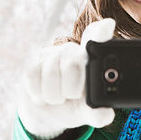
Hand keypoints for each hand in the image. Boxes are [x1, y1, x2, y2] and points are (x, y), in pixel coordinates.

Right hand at [17, 19, 116, 139]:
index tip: (107, 24)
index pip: (98, 38)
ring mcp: (52, 54)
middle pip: (73, 62)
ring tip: (58, 97)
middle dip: (71, 88)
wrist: (47, 112)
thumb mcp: (87, 112)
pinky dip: (38, 93)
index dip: (101, 31)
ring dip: (54, 95)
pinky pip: (33, 75)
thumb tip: (106, 115)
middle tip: (72, 96)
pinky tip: (43, 95)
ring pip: (51, 72)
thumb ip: (98, 114)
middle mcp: (73, 51)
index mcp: (92, 58)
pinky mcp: (32, 62)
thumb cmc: (74, 105)